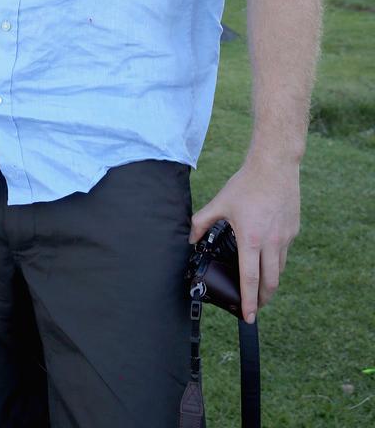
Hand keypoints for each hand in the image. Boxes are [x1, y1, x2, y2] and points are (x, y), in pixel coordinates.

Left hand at [190, 156, 300, 322]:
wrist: (275, 166)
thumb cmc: (246, 184)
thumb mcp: (220, 202)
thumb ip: (201, 222)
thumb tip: (190, 239)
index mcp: (251, 238)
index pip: (250, 279)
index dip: (248, 301)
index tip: (248, 317)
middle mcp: (272, 242)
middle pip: (270, 282)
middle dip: (262, 300)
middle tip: (254, 308)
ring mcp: (285, 237)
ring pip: (280, 270)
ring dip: (270, 283)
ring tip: (260, 288)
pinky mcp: (293, 230)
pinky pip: (285, 254)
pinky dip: (277, 263)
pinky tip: (268, 261)